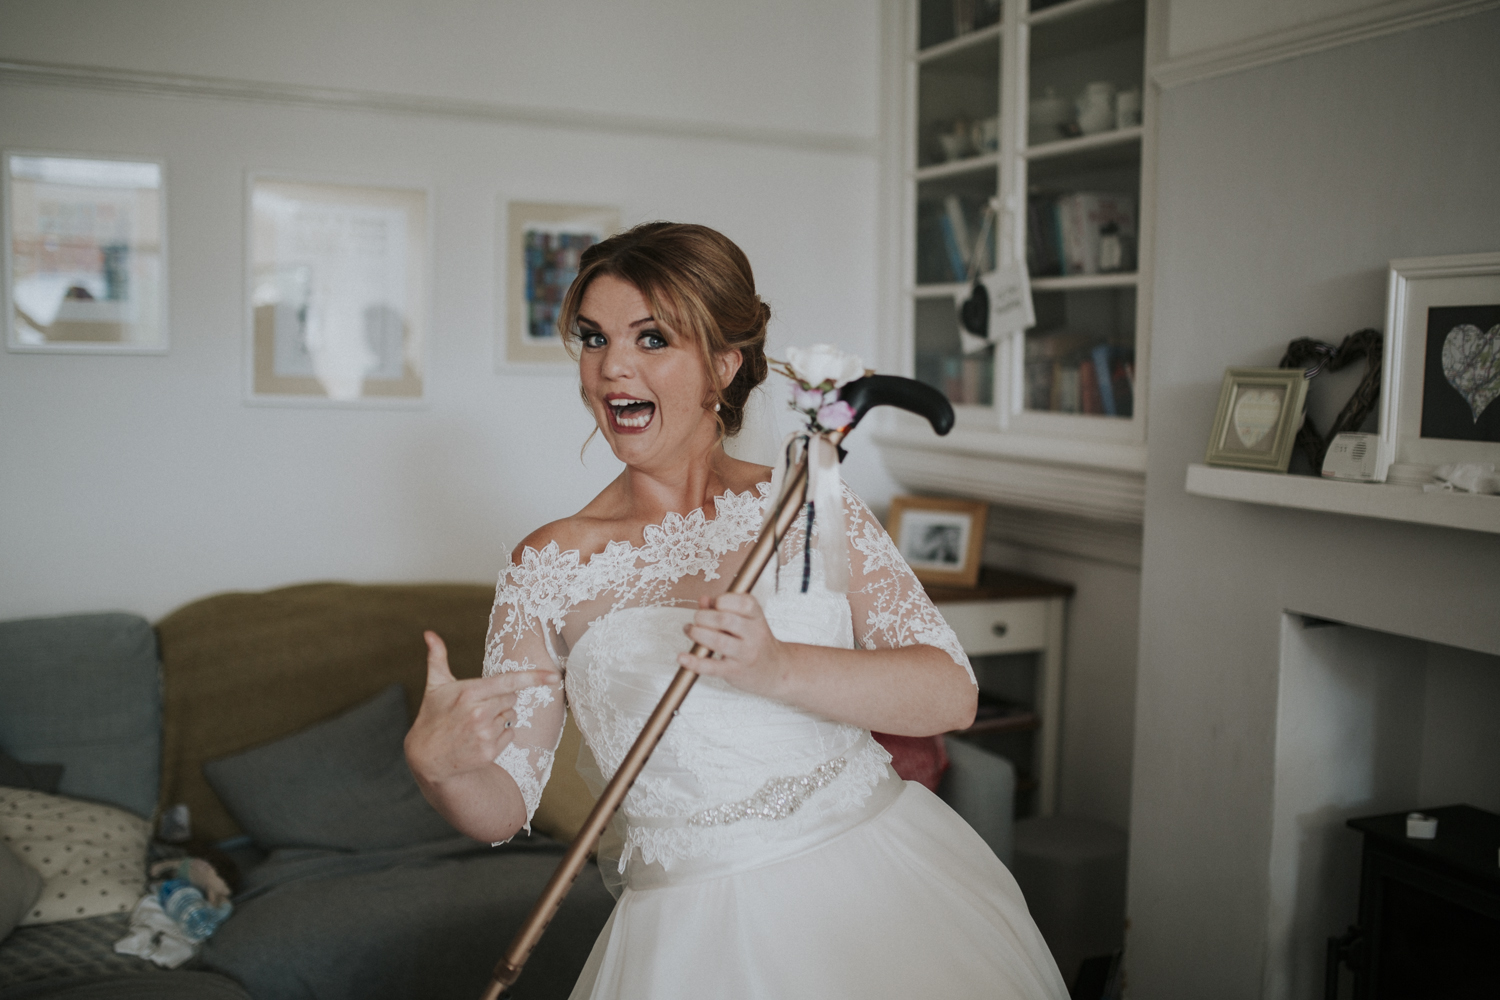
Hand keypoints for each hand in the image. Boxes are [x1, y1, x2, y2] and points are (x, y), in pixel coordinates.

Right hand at [404, 631, 559, 789]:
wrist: (426, 757)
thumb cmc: (432, 717)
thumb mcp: (435, 686)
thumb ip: (437, 657)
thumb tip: (429, 633)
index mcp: (469, 692)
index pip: (508, 682)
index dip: (533, 678)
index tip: (554, 676)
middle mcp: (478, 713)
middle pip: (512, 698)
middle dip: (500, 699)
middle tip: (479, 706)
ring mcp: (485, 734)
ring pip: (512, 715)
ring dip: (500, 717)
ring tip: (476, 723)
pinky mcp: (490, 751)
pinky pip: (510, 733)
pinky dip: (500, 734)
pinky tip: (480, 737)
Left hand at [678, 593, 790, 698]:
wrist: (776, 670)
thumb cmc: (757, 641)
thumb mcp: (747, 621)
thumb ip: (724, 608)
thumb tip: (703, 599)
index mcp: (757, 617)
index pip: (742, 602)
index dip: (721, 600)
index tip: (714, 605)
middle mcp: (754, 634)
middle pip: (725, 620)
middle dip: (704, 617)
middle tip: (697, 620)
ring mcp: (746, 654)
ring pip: (718, 641)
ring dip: (697, 634)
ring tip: (690, 630)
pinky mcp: (735, 672)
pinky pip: (711, 667)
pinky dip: (694, 662)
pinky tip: (682, 657)